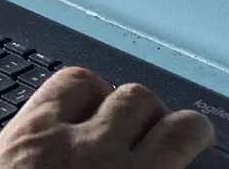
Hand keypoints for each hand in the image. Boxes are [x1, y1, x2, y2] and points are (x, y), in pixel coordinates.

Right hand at [0, 69, 215, 168]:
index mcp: (37, 139)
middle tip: (144, 132)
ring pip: (182, 127)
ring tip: (190, 141)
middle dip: (143, 113)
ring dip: (188, 132)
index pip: (75, 83)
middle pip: (133, 97)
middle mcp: (90, 146)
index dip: (93, 93)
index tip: (95, 108)